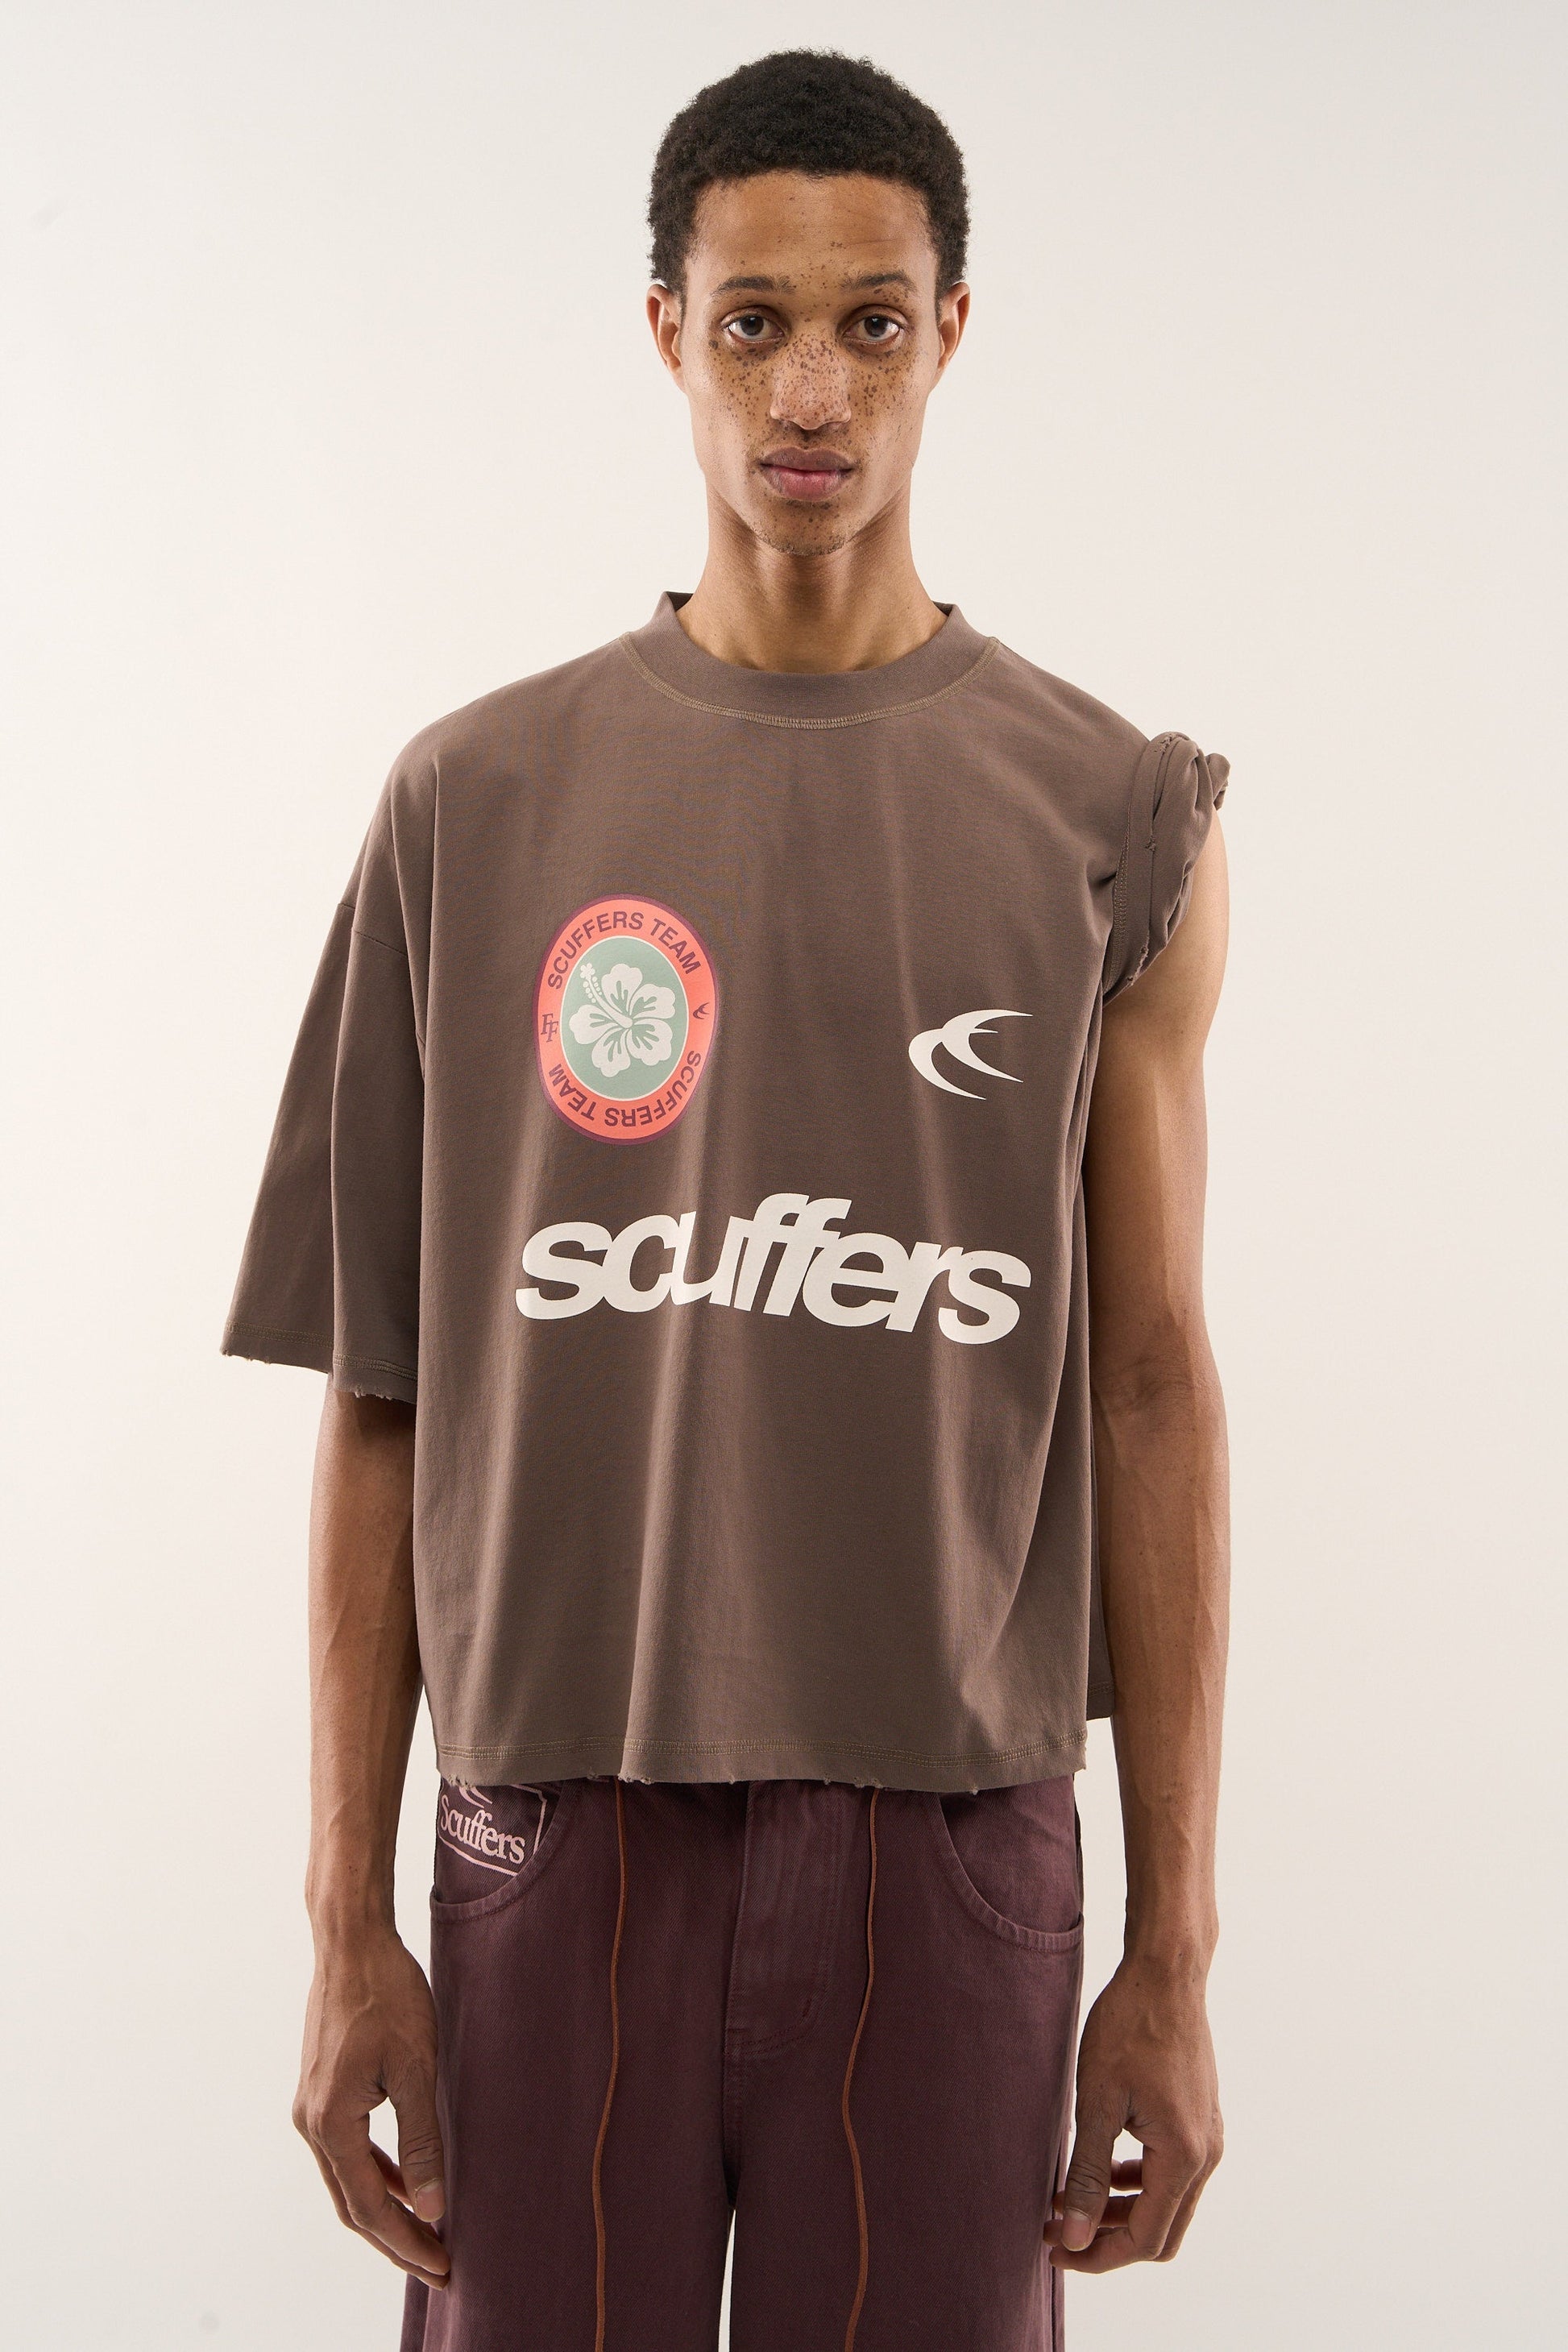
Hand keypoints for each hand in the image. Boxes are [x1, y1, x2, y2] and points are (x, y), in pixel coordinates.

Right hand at [293, 1927, 449, 2288]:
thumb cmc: (387, 1996)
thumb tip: (431, 2207)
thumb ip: (422, 2140)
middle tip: (437, 2267)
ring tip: (425, 2235)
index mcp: (331, 2124)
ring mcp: (310, 2107)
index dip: (406, 2243)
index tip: (442, 2267)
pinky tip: (404, 2181)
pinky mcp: (320, 2091)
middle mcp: (310, 2123)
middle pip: (352, 2204)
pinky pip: (346, 2150)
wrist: (352, 1943)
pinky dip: (375, 2173)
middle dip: (394, 2239)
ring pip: (347, 2180)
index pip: (369, 2207)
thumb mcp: (417, 2069)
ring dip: (385, 2209)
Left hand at [1044, 1956, 1221, 2269]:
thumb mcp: (1097, 2102)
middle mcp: (1206, 2155)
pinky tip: (1099, 2164)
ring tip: (1067, 2197)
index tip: (1054, 2246)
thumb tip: (1076, 2237)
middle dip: (1107, 2239)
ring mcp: (1208, 2136)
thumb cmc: (1129, 2028)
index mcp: (1184, 2157)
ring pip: (1167, 2203)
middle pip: (1161, 2231)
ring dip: (1119, 2209)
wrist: (1166, 1973)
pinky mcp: (1200, 2119)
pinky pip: (1171, 2172)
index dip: (1097, 2255)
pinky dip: (1135, 2182)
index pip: (1145, 2239)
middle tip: (1056, 2227)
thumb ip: (1087, 2174)